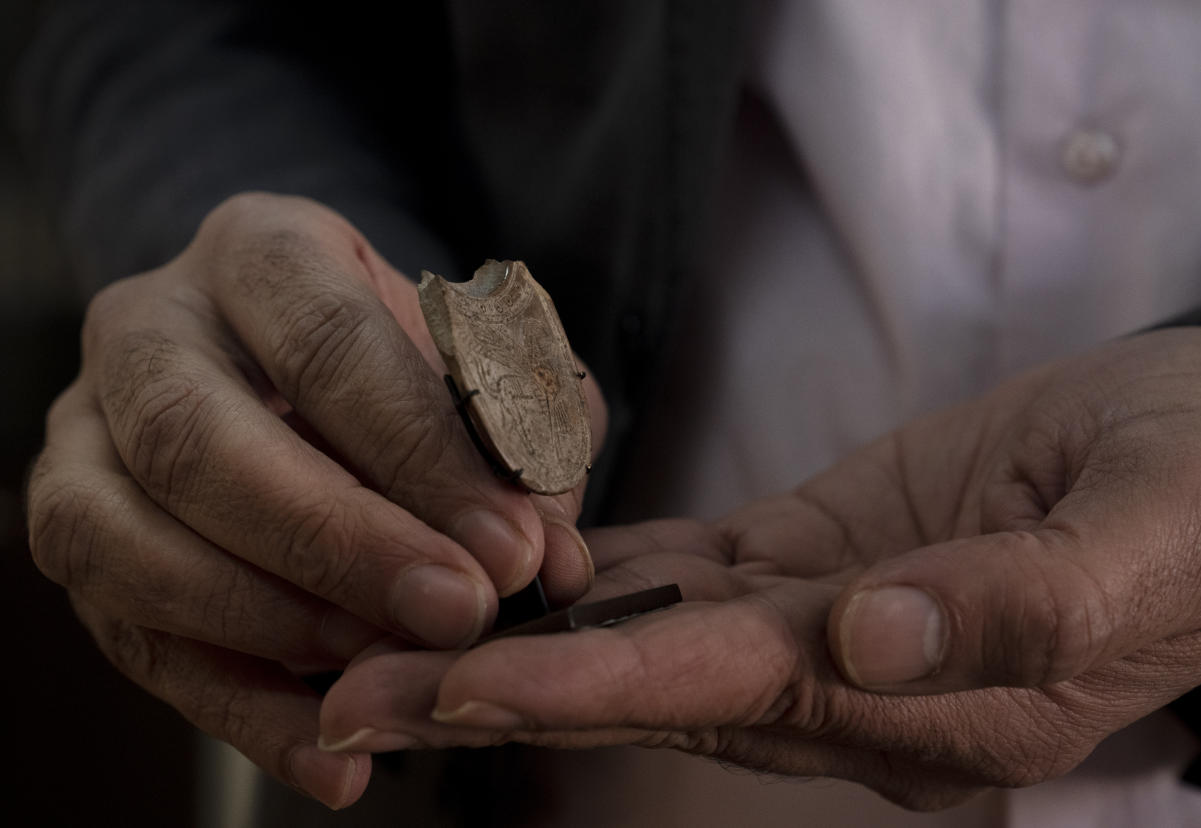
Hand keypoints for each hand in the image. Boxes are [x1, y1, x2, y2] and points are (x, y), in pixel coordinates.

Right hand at [25, 193, 604, 807]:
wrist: (297, 359)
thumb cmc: (404, 360)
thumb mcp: (482, 364)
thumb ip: (525, 438)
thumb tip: (554, 554)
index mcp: (261, 253)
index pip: (327, 347)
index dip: (418, 455)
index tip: (511, 549)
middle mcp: (149, 329)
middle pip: (200, 440)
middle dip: (335, 543)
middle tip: (455, 614)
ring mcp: (87, 432)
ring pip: (126, 540)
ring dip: (266, 624)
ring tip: (386, 676)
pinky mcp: (77, 530)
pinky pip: (129, 634)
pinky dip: (234, 708)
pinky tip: (328, 756)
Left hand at [319, 327, 1200, 808]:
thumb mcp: (1153, 539)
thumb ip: (1016, 607)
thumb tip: (868, 638)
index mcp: (929, 704)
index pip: (720, 694)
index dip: (581, 692)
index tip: (447, 694)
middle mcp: (854, 681)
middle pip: (647, 685)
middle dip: (496, 692)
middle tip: (343, 694)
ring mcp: (830, 620)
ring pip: (649, 634)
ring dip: (520, 635)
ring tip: (384, 629)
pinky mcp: (825, 552)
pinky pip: (693, 572)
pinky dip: (600, 572)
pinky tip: (513, 560)